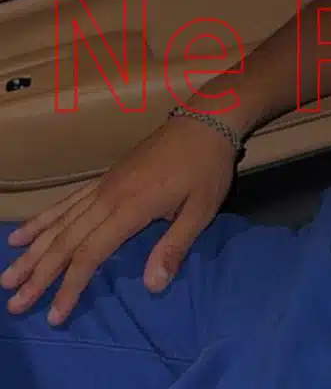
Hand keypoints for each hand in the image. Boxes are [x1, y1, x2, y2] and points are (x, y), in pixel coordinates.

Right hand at [1, 112, 238, 323]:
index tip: (54, 315)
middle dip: (39, 274)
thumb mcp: (202, 209)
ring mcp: (104, 184)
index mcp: (132, 207)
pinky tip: (23, 232)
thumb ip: (175, 246)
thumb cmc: (207, 167)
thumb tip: (152, 286)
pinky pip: (68, 200)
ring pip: (60, 220)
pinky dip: (44, 218)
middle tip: (15, 304)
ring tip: (7, 276)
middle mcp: (109, 196)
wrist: (206, 120)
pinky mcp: (106, 176)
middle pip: (67, 239)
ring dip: (33, 249)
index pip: (91, 252)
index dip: (70, 285)